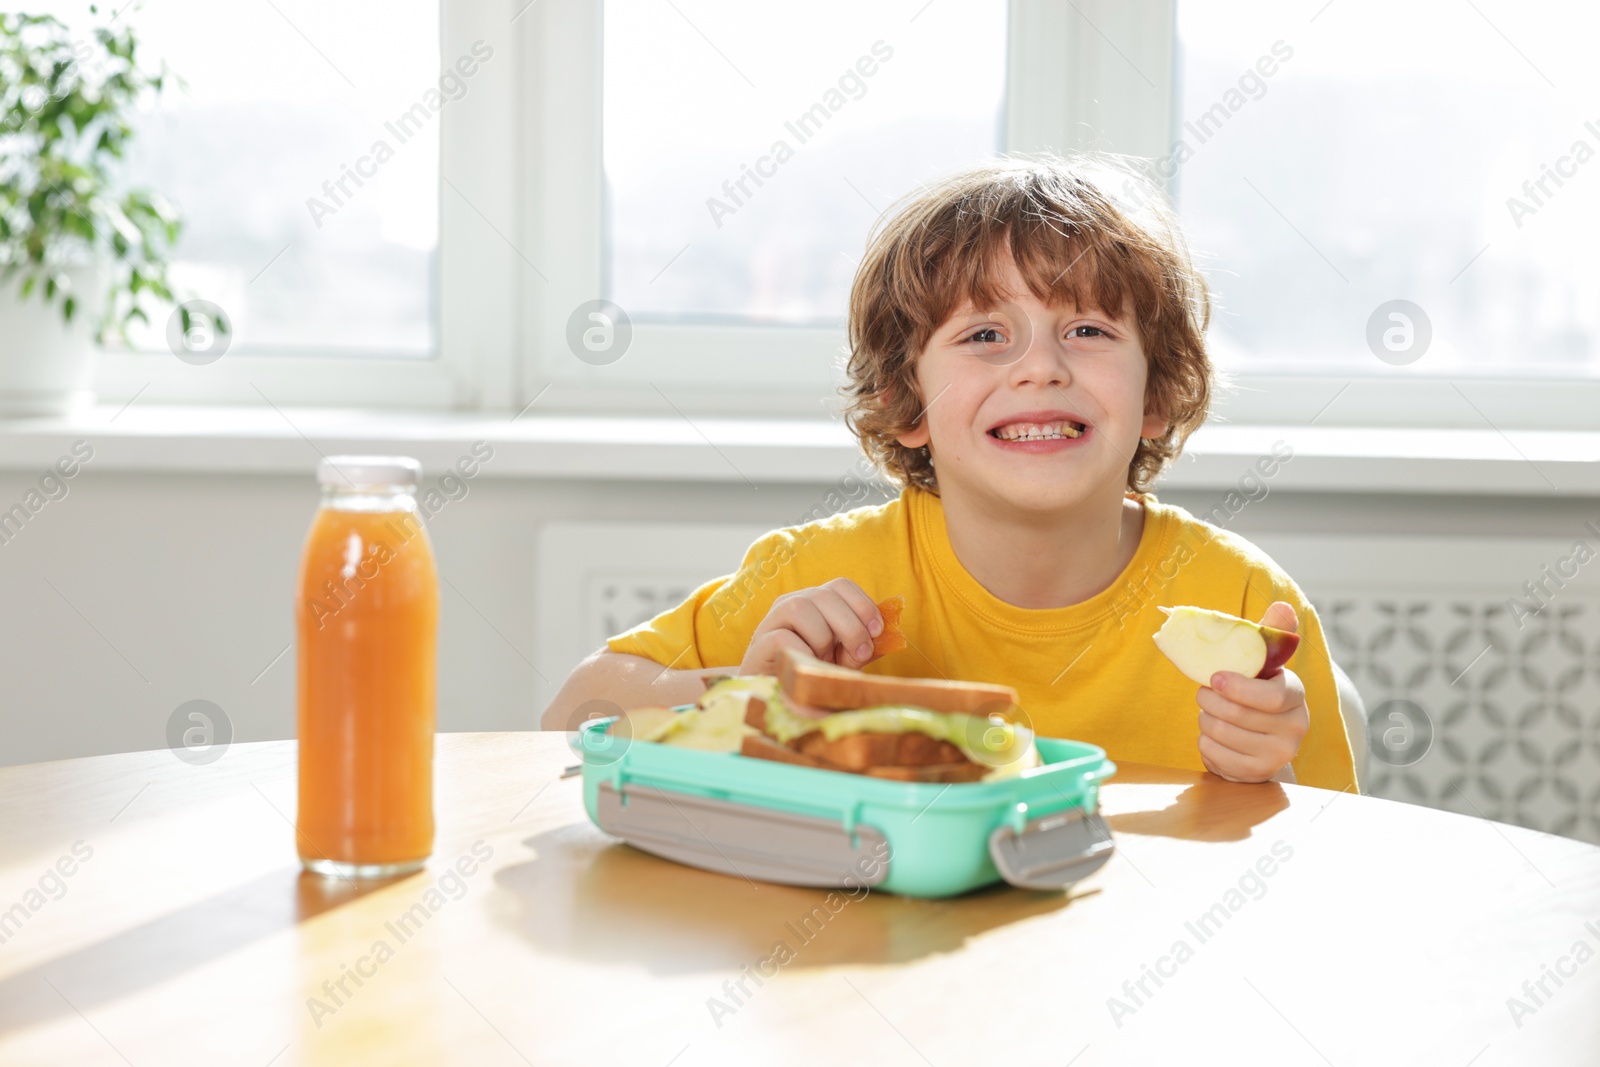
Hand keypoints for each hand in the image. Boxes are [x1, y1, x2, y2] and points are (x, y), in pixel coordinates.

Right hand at [739, 577, 883, 676]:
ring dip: (822, 638)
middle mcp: (791, 604)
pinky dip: (803, 653)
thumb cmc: (811, 674)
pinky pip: (783, 637)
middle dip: (850, 626)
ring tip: (822, 661)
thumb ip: (863, 646)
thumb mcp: (844, 659)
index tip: (877, 631)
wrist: (775, 698)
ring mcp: (772, 622)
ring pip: (801, 608)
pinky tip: (807, 667)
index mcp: (814, 602)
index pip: (841, 585)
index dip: (862, 604)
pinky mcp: (758, 645)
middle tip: (860, 655)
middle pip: (824, 594)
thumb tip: (891, 636)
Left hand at [1195, 601, 1308, 783]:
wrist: (1261, 741)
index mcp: (1296, 695)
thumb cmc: (1256, 691)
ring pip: (1220, 732)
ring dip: (1205, 719)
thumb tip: (1283, 605)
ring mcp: (1278, 755)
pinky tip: (1216, 737)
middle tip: (1206, 693)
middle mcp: (1295, 729)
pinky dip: (1204, 742)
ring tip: (1213, 713)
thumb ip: (1271, 633)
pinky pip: (1213, 754)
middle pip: (1237, 714)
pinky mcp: (1256, 775)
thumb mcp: (1264, 662)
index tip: (1214, 678)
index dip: (1238, 688)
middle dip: (1209, 700)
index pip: (1272, 697)